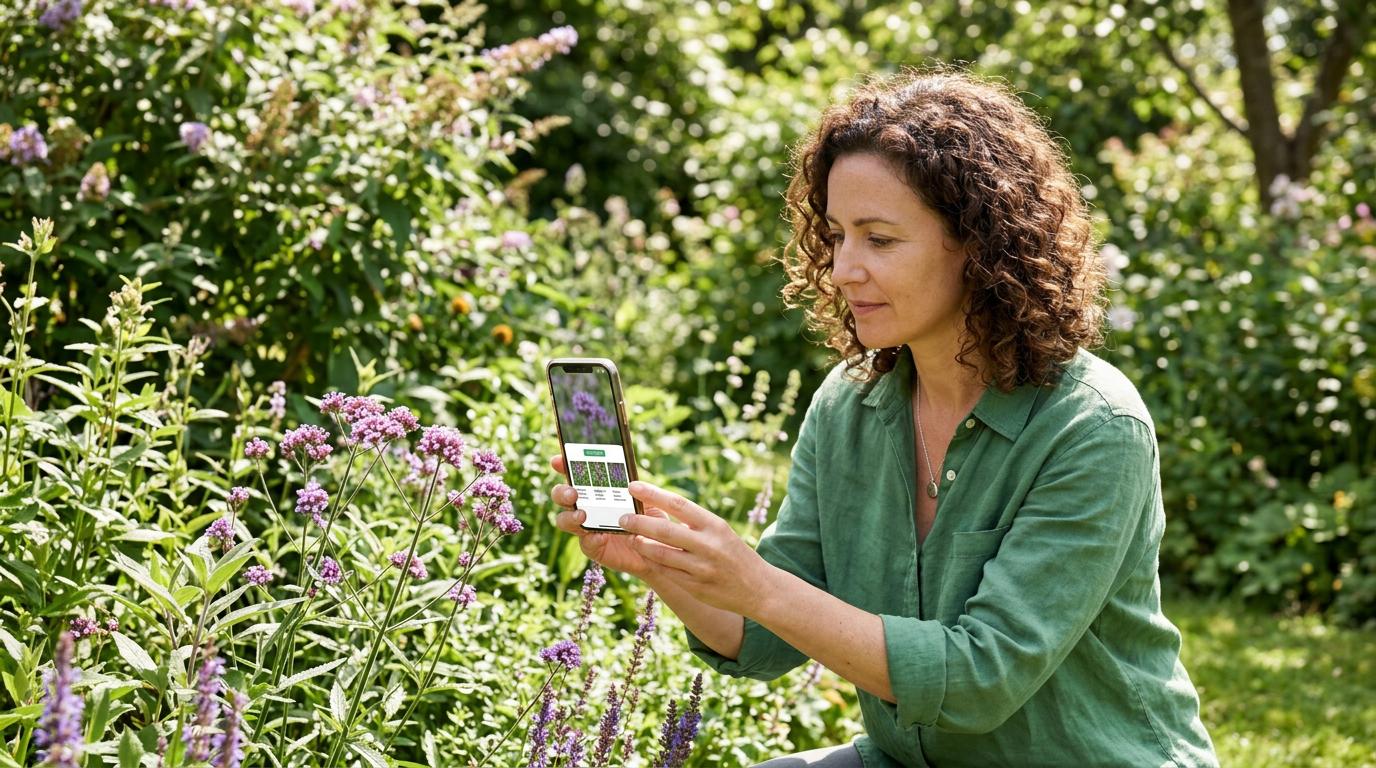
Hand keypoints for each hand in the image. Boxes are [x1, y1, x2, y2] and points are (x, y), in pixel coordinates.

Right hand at [549, 455, 669, 578]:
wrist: (657, 548)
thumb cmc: (650, 519)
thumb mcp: (650, 501)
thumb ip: (640, 491)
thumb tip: (631, 482)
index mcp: (598, 490)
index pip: (576, 474)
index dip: (564, 466)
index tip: (557, 461)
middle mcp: (587, 506)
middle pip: (562, 496)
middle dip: (562, 492)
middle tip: (572, 493)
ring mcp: (587, 527)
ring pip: (564, 520)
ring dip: (569, 517)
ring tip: (582, 515)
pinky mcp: (593, 547)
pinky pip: (585, 543)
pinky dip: (591, 539)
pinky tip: (600, 536)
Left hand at [618, 480, 774, 616]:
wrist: (759, 588)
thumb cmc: (733, 553)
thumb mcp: (719, 531)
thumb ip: (693, 522)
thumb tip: (660, 506)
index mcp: (714, 526)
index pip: (679, 504)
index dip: (653, 494)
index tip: (633, 486)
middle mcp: (708, 545)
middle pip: (665, 530)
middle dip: (639, 523)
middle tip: (622, 518)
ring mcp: (701, 568)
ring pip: (660, 554)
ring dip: (641, 545)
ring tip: (631, 538)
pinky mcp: (695, 587)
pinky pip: (667, 573)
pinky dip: (653, 563)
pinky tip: (645, 556)